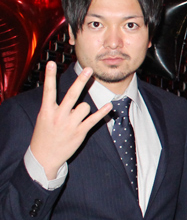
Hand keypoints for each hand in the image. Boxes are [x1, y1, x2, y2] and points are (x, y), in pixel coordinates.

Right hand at [29, 62, 112, 179]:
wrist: (44, 156)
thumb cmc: (45, 134)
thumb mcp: (44, 117)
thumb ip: (53, 105)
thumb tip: (64, 91)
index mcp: (47, 110)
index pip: (48, 90)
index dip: (50, 76)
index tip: (52, 62)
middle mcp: (58, 115)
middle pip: (72, 94)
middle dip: (81, 81)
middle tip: (88, 68)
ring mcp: (70, 124)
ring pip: (84, 106)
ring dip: (84, 108)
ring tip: (76, 117)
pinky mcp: (80, 132)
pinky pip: (94, 119)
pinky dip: (102, 113)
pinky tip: (109, 105)